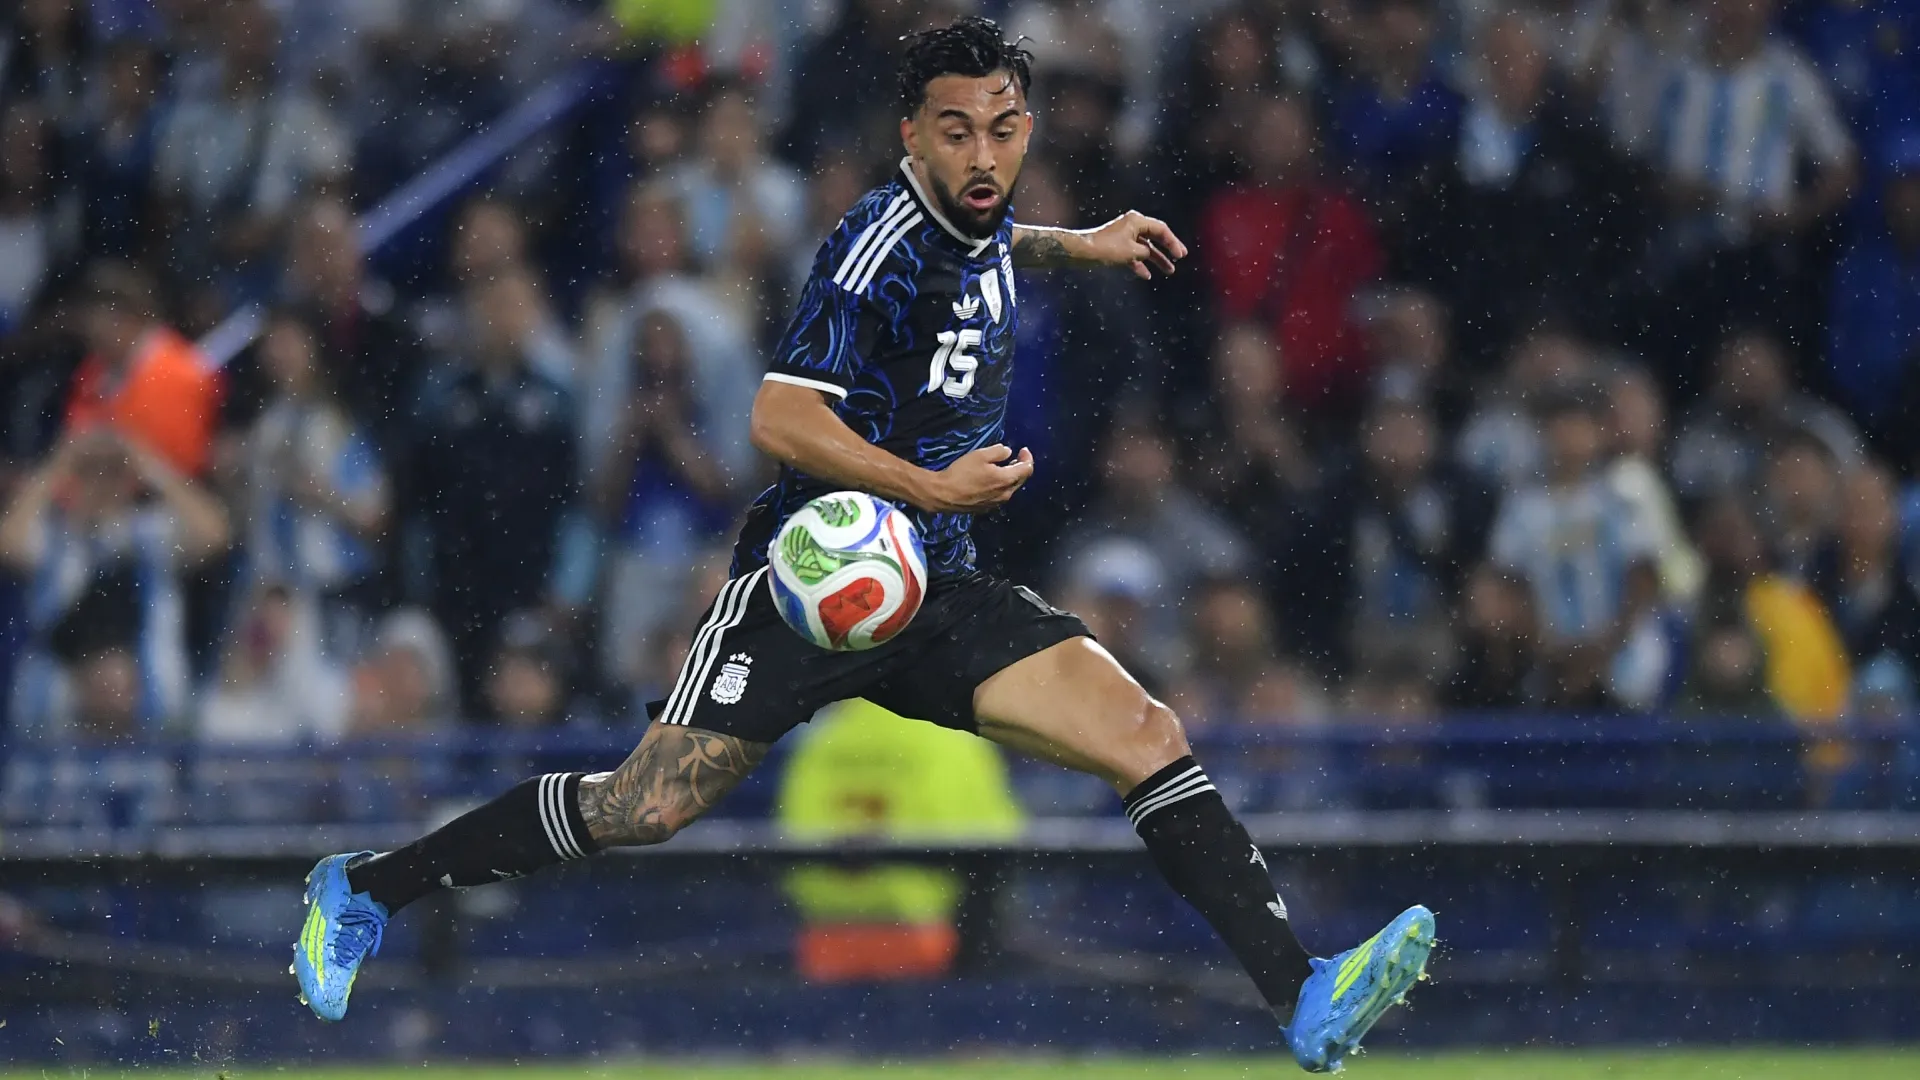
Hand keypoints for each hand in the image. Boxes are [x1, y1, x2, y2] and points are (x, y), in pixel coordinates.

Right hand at [913, 444, 1033, 513]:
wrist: (944, 494)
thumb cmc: (962, 472)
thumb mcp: (980, 455)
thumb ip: (998, 452)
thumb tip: (1008, 452)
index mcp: (1006, 480)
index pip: (1027, 469)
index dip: (1027, 458)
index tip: (1023, 449)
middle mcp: (1005, 494)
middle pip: (1021, 480)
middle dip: (1021, 467)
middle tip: (1016, 456)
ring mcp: (996, 503)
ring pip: (1011, 488)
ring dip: (1011, 476)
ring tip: (1005, 466)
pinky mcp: (987, 508)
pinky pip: (1000, 495)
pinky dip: (1001, 485)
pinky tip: (992, 479)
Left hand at [1085, 211, 1188, 278]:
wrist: (1082, 252)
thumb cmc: (1106, 249)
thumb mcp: (1132, 252)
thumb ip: (1146, 252)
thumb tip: (1147, 254)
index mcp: (1137, 221)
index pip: (1161, 230)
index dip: (1173, 243)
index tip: (1180, 255)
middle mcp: (1131, 225)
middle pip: (1155, 237)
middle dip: (1167, 249)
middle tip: (1180, 258)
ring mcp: (1124, 236)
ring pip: (1145, 248)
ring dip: (1156, 259)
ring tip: (1169, 271)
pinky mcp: (1117, 247)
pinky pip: (1133, 255)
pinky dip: (1140, 264)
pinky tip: (1146, 275)